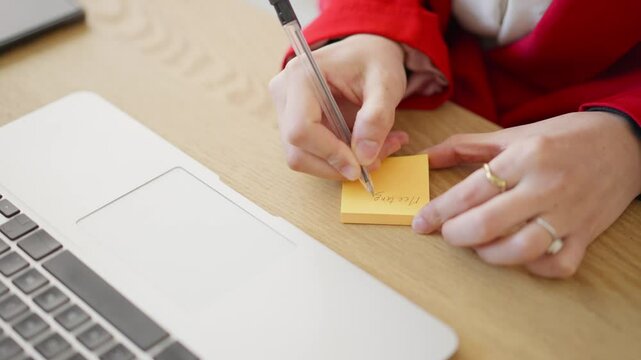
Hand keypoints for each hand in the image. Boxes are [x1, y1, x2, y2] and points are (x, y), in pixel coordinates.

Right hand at [269, 34, 408, 179]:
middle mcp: (285, 95)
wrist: (366, 54)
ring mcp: (287, 113)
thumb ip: (377, 117)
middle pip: (298, 151)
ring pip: (304, 159)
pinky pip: (313, 156)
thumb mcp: (386, 84)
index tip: (359, 165)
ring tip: (379, 150)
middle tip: (377, 161)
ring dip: (341, 166)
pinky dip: (341, 161)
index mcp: (300, 76)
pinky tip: (367, 147)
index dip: (329, 154)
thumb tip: (364, 156)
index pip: (301, 129)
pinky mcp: (296, 126)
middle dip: (338, 165)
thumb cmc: (373, 60)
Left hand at [412, 112, 640, 277]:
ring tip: (479, 246)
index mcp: (525, 156)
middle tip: (448, 233)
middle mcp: (546, 185)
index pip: (470, 192)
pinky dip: (533, 267)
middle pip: (489, 224)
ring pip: (522, 249)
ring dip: (490, 255)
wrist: (625, 142)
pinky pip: (558, 264)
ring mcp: (569, 213)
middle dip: (456, 235)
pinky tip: (519, 254)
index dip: (438, 212)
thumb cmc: (563, 138)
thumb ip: (465, 146)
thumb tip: (425, 157)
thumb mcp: (513, 134)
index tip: (421, 223)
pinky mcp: (587, 234)